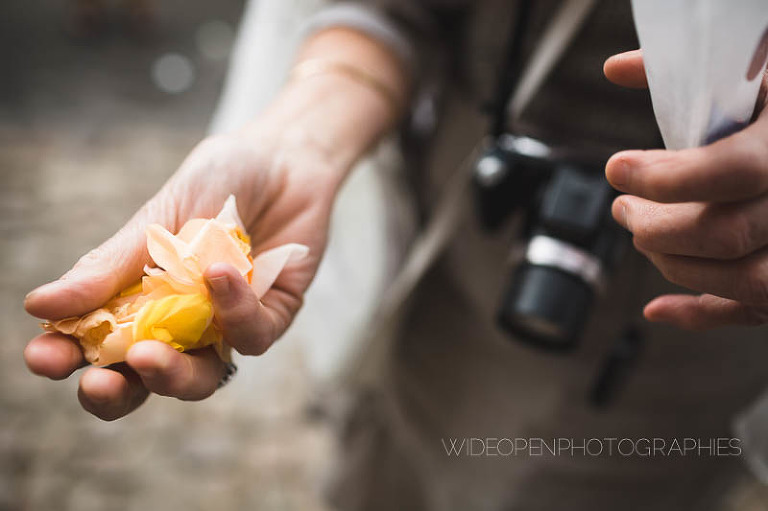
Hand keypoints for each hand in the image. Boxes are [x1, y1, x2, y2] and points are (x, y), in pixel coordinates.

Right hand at [24, 124, 338, 420]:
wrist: (285, 156)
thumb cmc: (216, 182)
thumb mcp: (156, 216)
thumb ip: (110, 266)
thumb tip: (41, 307)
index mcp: (139, 300)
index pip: (96, 345)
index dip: (67, 359)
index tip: (42, 356)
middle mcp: (181, 324)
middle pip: (143, 380)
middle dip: (116, 392)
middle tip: (97, 383)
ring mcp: (225, 326)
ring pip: (200, 378)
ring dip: (173, 375)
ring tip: (148, 353)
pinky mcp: (272, 317)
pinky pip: (251, 337)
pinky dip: (234, 311)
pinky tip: (222, 274)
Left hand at [604, 50, 767, 329]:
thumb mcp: (756, 73)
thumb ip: (689, 70)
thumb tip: (615, 68)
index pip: (732, 171)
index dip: (664, 178)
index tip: (616, 170)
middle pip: (727, 234)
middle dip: (657, 227)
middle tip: (623, 207)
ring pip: (745, 280)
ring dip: (675, 266)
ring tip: (642, 237)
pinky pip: (757, 310)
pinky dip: (702, 315)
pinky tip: (657, 309)